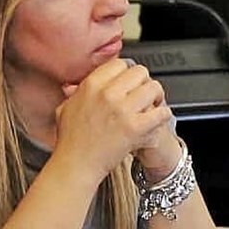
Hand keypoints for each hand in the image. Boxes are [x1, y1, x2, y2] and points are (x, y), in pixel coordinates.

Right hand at [54, 59, 172, 186]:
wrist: (75, 165)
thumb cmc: (70, 141)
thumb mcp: (65, 108)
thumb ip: (74, 93)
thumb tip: (75, 86)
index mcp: (91, 85)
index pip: (119, 63)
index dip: (127, 73)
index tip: (129, 82)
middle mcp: (107, 94)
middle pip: (139, 72)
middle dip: (144, 83)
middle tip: (143, 95)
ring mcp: (122, 110)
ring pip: (153, 88)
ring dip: (156, 97)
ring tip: (152, 107)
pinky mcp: (134, 128)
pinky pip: (161, 112)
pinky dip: (163, 116)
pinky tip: (156, 121)